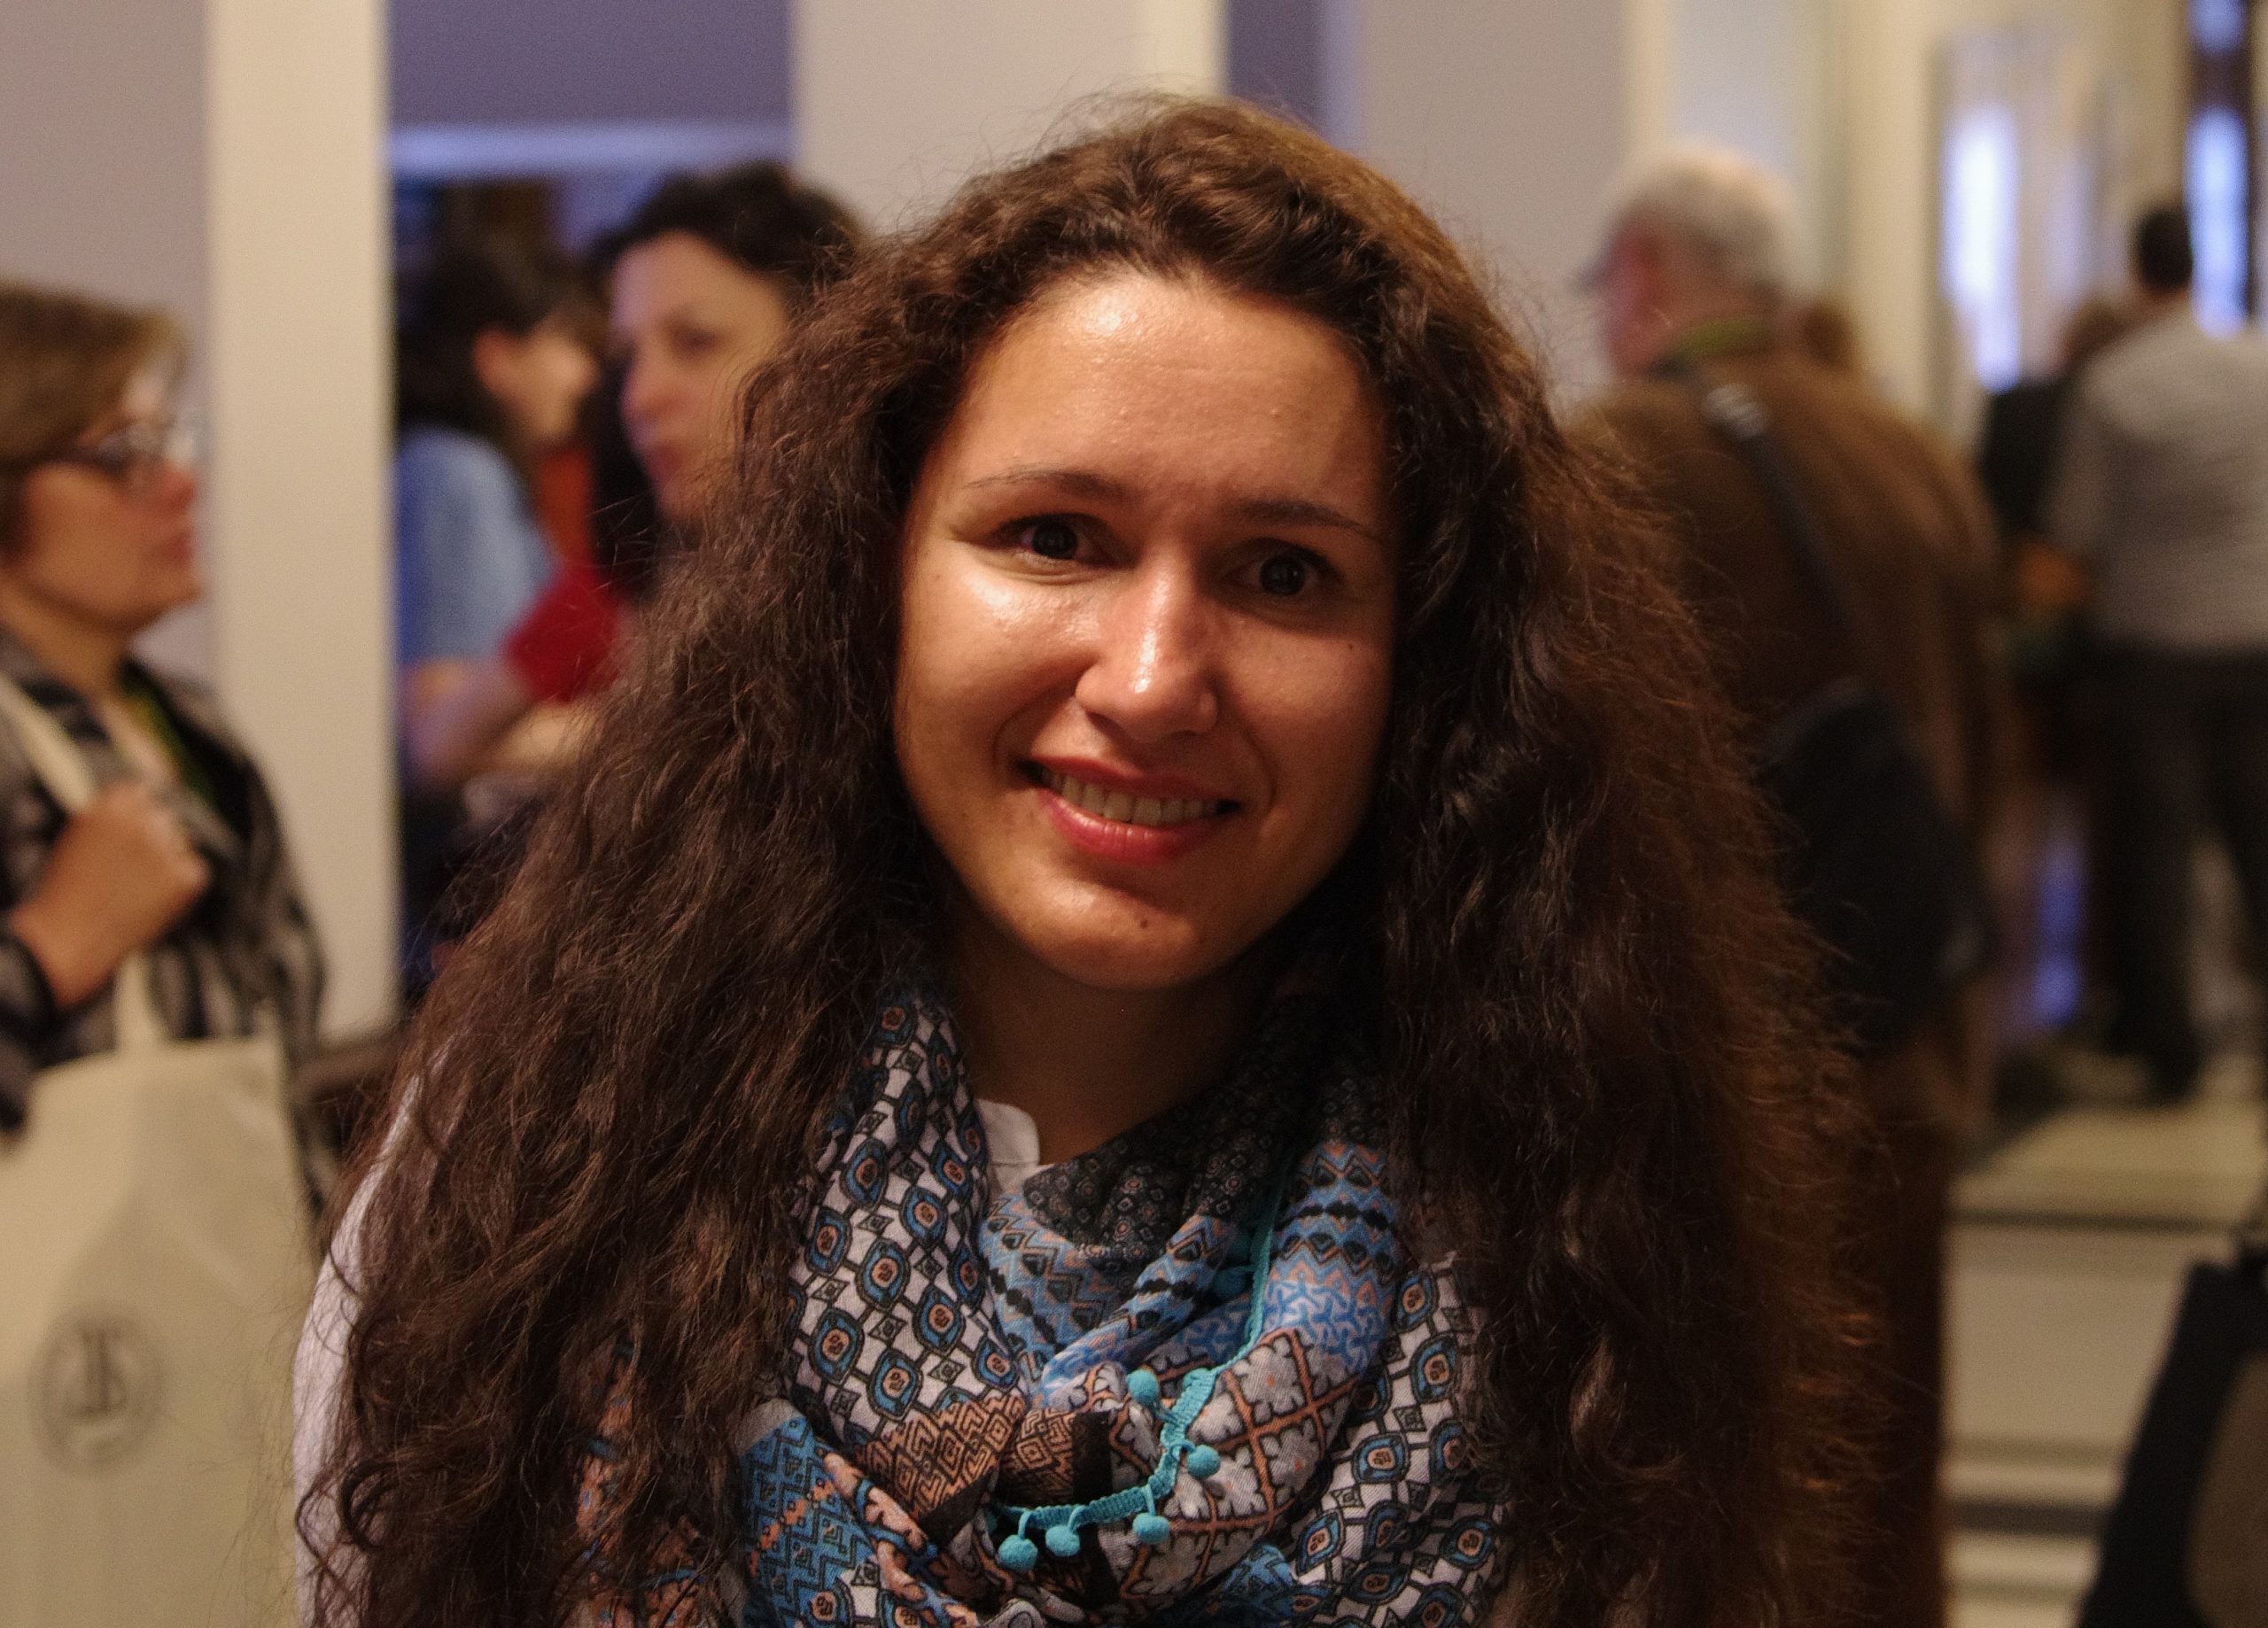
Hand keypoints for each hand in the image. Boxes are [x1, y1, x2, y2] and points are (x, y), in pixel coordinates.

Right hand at [9, 782, 208, 1007]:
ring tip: (135, 889)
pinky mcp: (186, 877)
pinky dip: (181, 885)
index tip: (132, 832)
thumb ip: (113, 815)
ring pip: (182, 842)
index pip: (141, 791)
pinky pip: (194, 871)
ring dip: (168, 860)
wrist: (70, 938)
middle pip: (165, 816)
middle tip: (132, 869)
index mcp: (113, 806)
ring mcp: (168, 849)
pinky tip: (153, 901)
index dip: (138, 813)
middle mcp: (144, 822)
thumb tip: (146, 797)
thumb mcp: (81, 838)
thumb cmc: (69, 893)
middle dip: (155, 837)